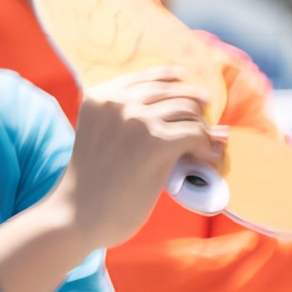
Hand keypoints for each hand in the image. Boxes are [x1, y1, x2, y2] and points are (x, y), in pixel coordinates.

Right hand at [61, 68, 220, 250]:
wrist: (77, 214)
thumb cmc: (95, 184)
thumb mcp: (105, 138)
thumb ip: (137, 121)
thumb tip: (214, 125)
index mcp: (100, 96)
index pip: (153, 77)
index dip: (181, 84)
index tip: (196, 99)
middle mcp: (117, 101)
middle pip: (177, 92)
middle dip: (197, 111)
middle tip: (204, 131)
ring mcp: (136, 119)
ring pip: (190, 112)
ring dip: (203, 132)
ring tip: (204, 151)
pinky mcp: (156, 142)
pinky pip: (197, 134)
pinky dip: (207, 150)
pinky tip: (206, 162)